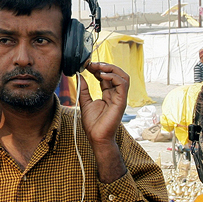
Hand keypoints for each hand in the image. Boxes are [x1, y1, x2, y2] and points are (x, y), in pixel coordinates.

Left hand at [78, 62, 129, 182]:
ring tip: (99, 68)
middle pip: (117, 74)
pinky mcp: (121, 101)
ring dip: (111, 69)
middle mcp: (116, 94)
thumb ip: (83, 89)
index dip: (98, 69)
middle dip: (105, 66)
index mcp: (109, 94)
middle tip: (92, 64)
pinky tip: (102, 76)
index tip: (87, 65)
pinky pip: (122, 84)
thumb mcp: (85, 102)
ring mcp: (120, 97)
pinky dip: (113, 77)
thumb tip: (79, 76)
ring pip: (123, 76)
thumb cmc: (93, 124)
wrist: (97, 137)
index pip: (107, 76)